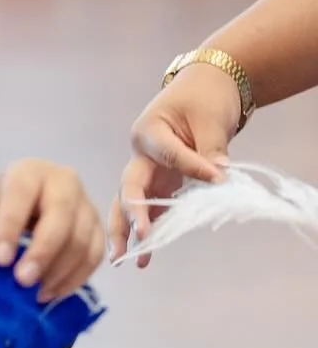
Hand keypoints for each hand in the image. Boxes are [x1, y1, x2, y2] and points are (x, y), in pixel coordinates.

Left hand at [0, 159, 104, 302]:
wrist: (24, 204)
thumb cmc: (0, 205)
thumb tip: (3, 261)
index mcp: (29, 171)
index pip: (21, 194)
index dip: (10, 227)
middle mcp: (64, 182)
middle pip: (61, 216)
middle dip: (42, 252)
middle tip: (23, 280)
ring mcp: (86, 205)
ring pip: (81, 240)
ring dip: (59, 272)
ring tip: (35, 293)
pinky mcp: (99, 229)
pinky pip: (93, 257)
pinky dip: (74, 279)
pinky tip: (52, 292)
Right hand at [109, 64, 239, 267]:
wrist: (205, 88)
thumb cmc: (203, 97)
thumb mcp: (210, 120)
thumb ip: (211, 151)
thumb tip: (219, 180)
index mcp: (147, 132)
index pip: (168, 155)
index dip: (192, 167)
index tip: (217, 178)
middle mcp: (141, 155)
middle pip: (129, 187)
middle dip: (130, 214)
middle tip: (137, 236)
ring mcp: (149, 171)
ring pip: (132, 204)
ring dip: (129, 230)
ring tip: (127, 259)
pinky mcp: (162, 183)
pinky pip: (152, 210)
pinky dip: (150, 231)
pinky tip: (145, 256)